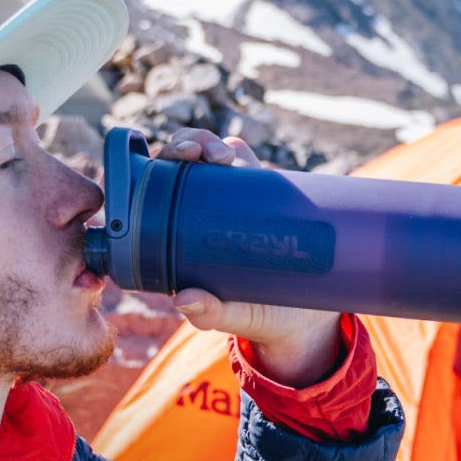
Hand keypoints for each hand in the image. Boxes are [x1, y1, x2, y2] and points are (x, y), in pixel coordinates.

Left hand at [151, 128, 344, 386]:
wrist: (304, 317)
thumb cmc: (256, 317)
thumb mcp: (231, 316)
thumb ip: (209, 312)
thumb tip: (183, 299)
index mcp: (181, 236)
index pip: (158, 194)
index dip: (155, 174)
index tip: (166, 175)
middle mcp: (203, 210)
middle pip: (184, 165)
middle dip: (187, 146)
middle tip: (201, 155)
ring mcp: (232, 200)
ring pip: (214, 156)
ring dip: (211, 143)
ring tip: (224, 156)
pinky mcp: (262, 196)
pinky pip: (244, 163)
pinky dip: (236, 148)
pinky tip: (234, 151)